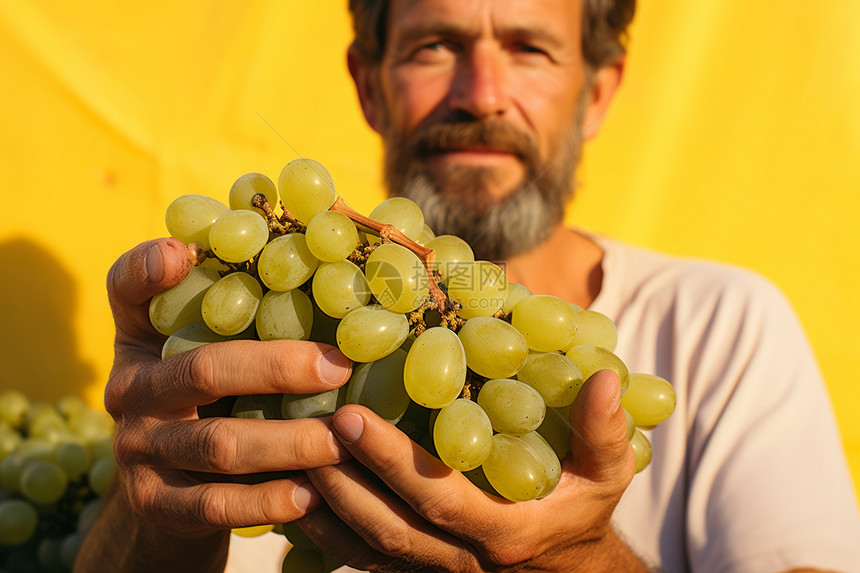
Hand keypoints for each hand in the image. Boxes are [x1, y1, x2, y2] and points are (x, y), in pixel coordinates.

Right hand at [104, 238, 353, 533]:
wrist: (173, 491)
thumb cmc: (215, 398)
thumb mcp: (215, 348)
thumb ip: (248, 310)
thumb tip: (334, 257)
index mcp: (144, 336)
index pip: (126, 288)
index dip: (147, 268)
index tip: (182, 254)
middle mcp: (131, 387)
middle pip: (203, 370)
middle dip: (277, 368)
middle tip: (338, 368)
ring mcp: (138, 447)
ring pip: (219, 443)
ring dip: (289, 443)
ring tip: (342, 440)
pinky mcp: (155, 503)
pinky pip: (215, 504)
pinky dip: (268, 500)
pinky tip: (312, 494)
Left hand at [301, 370, 641, 571]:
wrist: (570, 570)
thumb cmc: (584, 510)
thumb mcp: (607, 473)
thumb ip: (605, 430)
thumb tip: (605, 378)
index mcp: (505, 531)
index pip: (437, 498)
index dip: (392, 462)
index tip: (352, 416)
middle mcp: (464, 560)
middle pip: (389, 527)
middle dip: (344, 479)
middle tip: (305, 428)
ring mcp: (436, 572)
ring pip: (368, 550)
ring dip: (326, 507)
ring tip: (288, 457)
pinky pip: (364, 561)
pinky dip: (327, 534)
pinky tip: (296, 499)